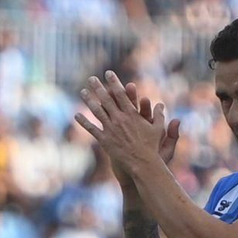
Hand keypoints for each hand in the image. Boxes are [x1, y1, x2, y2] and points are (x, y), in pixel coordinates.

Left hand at [76, 71, 179, 187]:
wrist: (142, 164)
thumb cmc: (152, 148)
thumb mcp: (158, 130)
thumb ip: (159, 116)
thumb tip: (161, 105)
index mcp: (132, 114)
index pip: (121, 94)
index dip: (114, 82)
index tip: (108, 73)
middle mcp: (120, 119)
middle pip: (106, 99)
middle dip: (98, 87)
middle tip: (91, 78)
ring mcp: (111, 129)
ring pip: (97, 111)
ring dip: (89, 100)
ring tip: (82, 92)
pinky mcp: (105, 140)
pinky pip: (92, 129)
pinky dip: (84, 122)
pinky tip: (76, 115)